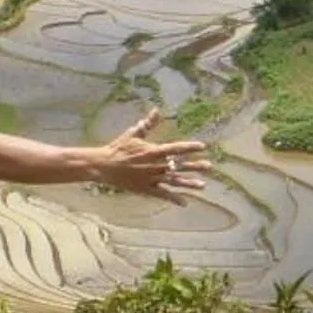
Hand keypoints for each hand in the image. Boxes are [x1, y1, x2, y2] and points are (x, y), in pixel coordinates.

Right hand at [89, 110, 213, 200]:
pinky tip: (185, 202)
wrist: (104, 166)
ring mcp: (150, 179)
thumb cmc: (119, 148)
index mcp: (152, 151)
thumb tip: (157, 110)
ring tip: (202, 185)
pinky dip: (173, 199)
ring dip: (188, 183)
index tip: (202, 146)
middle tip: (209, 166)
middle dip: (194, 166)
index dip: (189, 147)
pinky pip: (162, 194)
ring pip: (173, 182)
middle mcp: (154, 166)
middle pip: (178, 166)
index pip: (175, 148)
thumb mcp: (133, 133)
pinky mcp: (145, 189)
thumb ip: (148, 124)